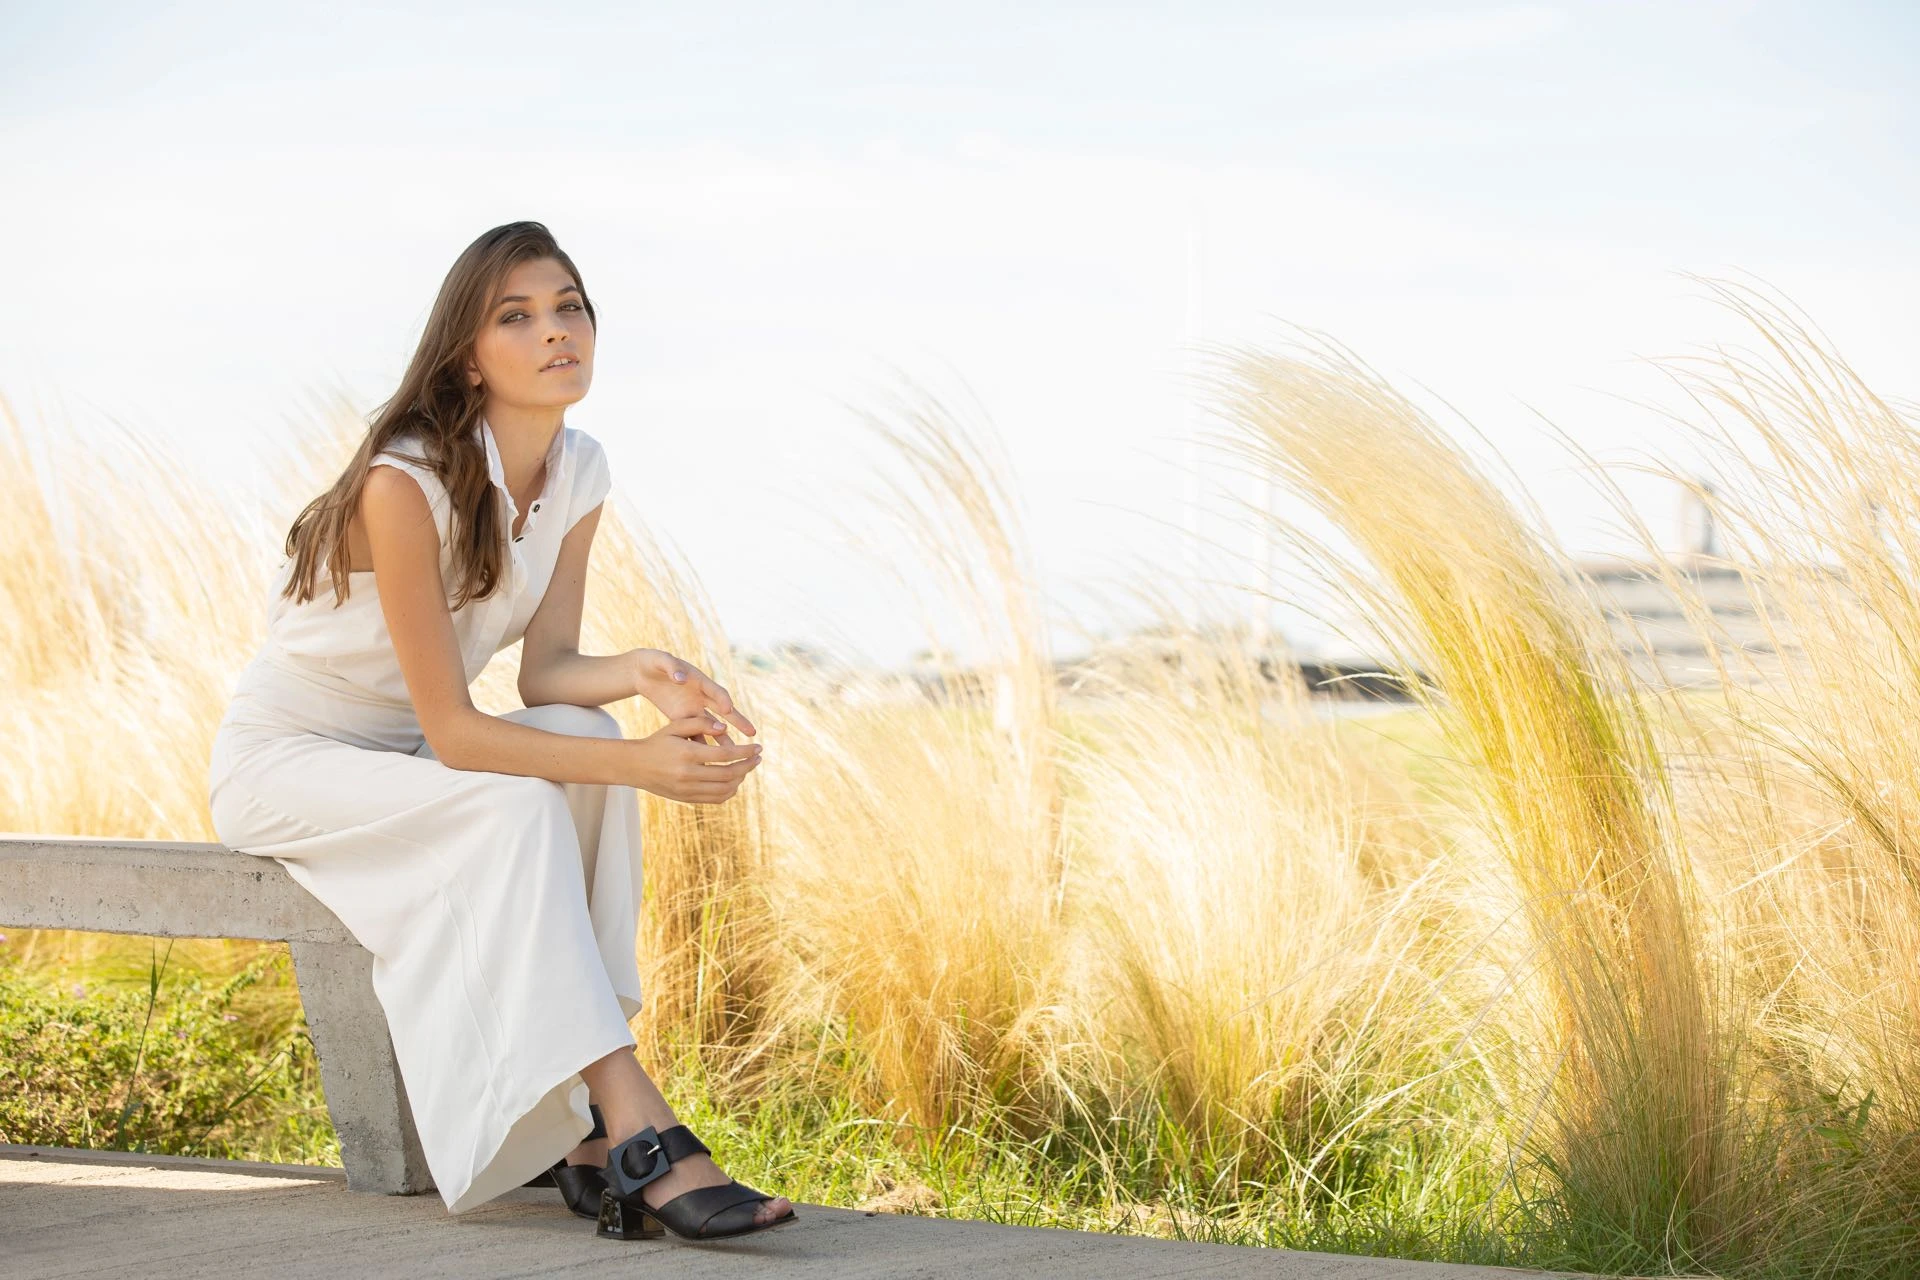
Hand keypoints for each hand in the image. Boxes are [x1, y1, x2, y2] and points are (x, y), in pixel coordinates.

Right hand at [627, 714, 762, 803]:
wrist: (635, 766)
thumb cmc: (657, 741)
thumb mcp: (675, 726)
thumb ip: (700, 723)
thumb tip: (725, 727)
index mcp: (687, 754)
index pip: (726, 755)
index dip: (746, 752)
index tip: (758, 748)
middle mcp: (688, 774)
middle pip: (729, 774)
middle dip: (748, 766)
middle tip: (758, 758)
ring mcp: (687, 789)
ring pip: (724, 790)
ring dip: (740, 780)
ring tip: (747, 768)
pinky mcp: (686, 798)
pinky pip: (714, 799)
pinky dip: (729, 791)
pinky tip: (734, 780)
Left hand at [631, 649, 756, 745]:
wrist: (644, 672)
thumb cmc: (654, 662)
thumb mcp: (661, 661)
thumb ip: (671, 667)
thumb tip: (680, 678)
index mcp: (699, 680)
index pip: (715, 690)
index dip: (723, 698)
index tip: (729, 708)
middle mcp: (700, 696)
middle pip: (723, 710)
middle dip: (737, 721)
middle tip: (752, 733)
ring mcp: (693, 708)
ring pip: (711, 726)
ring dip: (722, 739)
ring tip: (734, 753)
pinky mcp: (682, 718)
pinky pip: (694, 733)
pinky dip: (701, 745)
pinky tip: (707, 759)